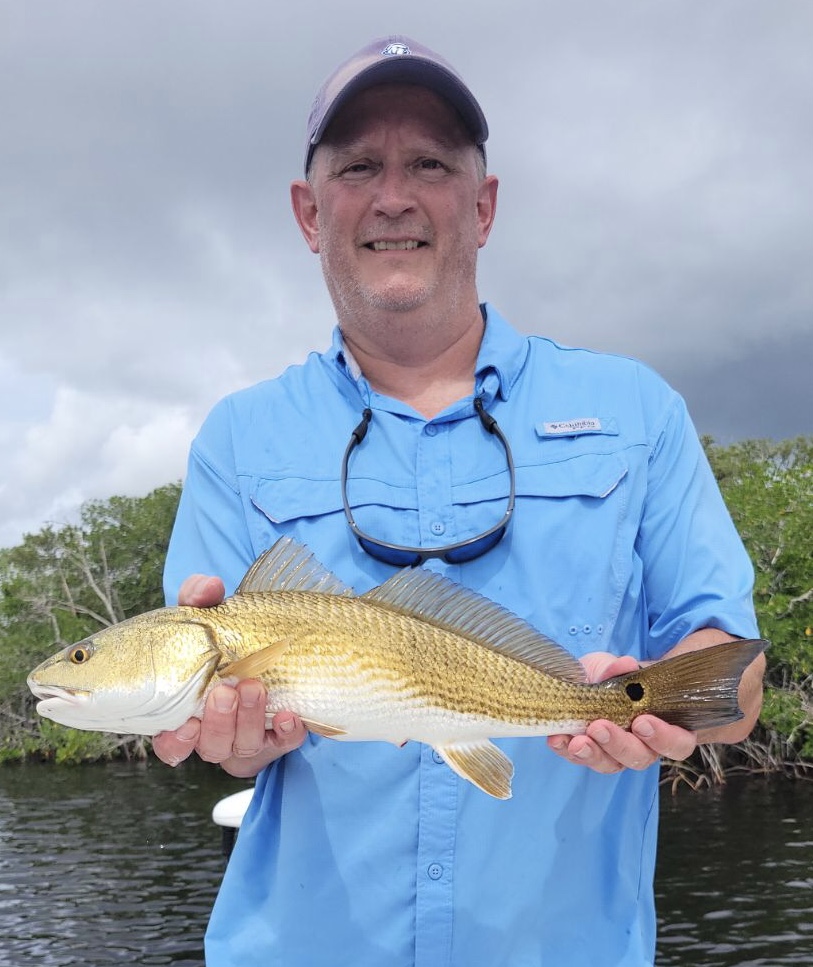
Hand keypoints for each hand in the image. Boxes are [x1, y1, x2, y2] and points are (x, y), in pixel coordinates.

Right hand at [151, 572, 306, 776]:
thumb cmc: (226, 638)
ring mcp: (250, 738)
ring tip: (255, 687)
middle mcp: (217, 734)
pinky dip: (286, 732)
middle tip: (225, 690)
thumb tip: (208, 587)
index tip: (185, 724)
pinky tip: (290, 716)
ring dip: (250, 719)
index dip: (176, 742)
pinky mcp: (280, 738)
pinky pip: (284, 743)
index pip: (172, 744)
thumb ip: (200, 598)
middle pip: (213, 744)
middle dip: (219, 721)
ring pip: (246, 745)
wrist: (270, 646)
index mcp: (188, 715)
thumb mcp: (209, 615)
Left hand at [546, 652, 696, 774]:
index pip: (676, 743)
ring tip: (577, 741)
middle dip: (618, 744)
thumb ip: (620, 668)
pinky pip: (579, 758)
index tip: (642, 721)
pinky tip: (556, 739)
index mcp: (664, 727)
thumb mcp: (615, 667)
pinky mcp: (588, 754)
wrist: (588, 679)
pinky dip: (566, 749)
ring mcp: (615, 754)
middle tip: (599, 727)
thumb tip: (626, 664)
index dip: (663, 737)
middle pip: (639, 757)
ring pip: (609, 764)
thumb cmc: (614, 676)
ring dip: (592, 754)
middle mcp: (643, 747)